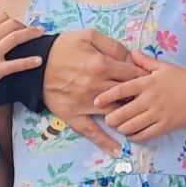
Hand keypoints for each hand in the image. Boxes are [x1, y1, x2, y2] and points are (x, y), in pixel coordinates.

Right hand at [0, 10, 41, 121]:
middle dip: (24, 24)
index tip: (16, 25)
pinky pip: (15, 64)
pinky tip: (39, 60)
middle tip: (33, 30)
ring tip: (42, 34)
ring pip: (15, 38)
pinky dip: (28, 62)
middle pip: (10, 24)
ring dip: (31, 34)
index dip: (10, 19)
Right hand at [42, 27, 140, 157]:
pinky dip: (104, 142)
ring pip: (115, 113)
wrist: (34, 65)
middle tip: (150, 100)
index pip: (133, 74)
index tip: (151, 81)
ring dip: (129, 117)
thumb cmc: (62, 48)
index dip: (144, 78)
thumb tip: (132, 57)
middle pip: (128, 95)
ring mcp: (85, 103)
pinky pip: (91, 132)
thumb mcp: (88, 36)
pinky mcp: (73, 116)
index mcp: (102, 65)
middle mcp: (96, 86)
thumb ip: (113, 45)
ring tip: (141, 121)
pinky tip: (117, 151)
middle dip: (140, 97)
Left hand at [93, 57, 185, 144]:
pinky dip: (134, 136)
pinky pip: (144, 135)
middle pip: (122, 112)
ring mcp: (157, 113)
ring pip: (131, 126)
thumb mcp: (163, 67)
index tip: (95, 100)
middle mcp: (150, 98)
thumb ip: (145, 61)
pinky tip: (132, 133)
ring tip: (119, 126)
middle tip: (107, 118)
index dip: (106, 96)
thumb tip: (130, 53)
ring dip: (121, 128)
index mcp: (148, 82)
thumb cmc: (182, 78)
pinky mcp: (164, 125)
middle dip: (111, 118)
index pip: (122, 89)